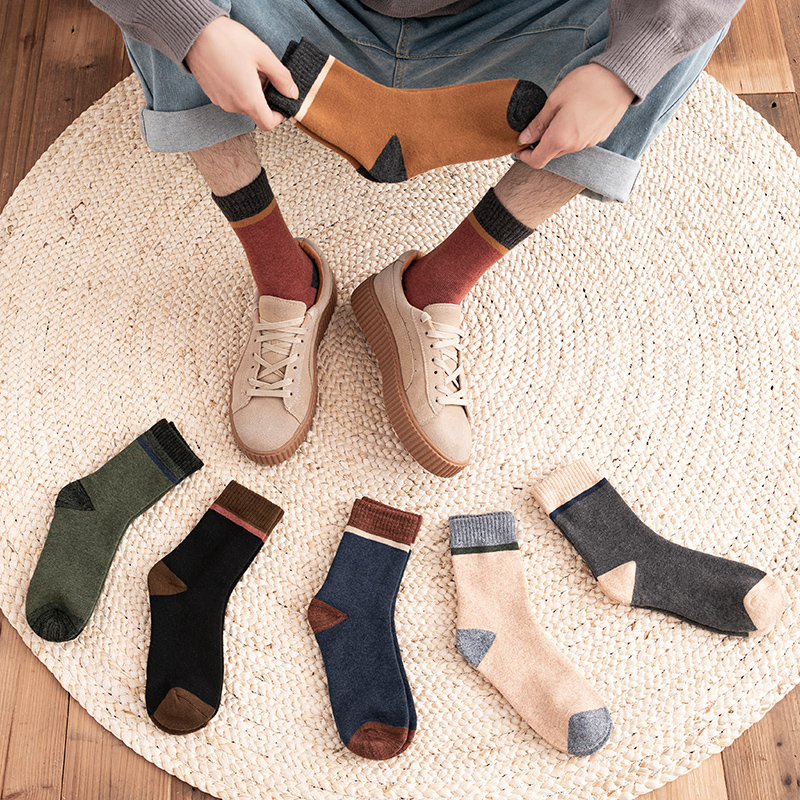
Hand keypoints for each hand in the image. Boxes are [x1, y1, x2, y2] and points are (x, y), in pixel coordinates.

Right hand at [185, 17, 297, 130]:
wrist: (194, 32)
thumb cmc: (227, 40)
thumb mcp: (262, 54)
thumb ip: (281, 77)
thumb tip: (292, 92)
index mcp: (248, 100)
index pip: (268, 124)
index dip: (279, 116)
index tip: (281, 103)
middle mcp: (233, 106)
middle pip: (256, 112)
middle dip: (264, 97)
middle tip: (264, 74)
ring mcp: (220, 101)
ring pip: (243, 104)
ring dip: (251, 91)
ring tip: (248, 67)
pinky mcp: (212, 94)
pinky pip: (231, 97)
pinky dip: (238, 88)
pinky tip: (236, 68)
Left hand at [516, 63, 634, 168]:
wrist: (621, 78)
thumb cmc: (586, 85)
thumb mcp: (554, 100)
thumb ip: (537, 124)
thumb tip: (524, 139)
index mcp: (560, 139)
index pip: (537, 161)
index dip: (525, 157)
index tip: (520, 146)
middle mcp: (574, 146)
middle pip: (550, 154)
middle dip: (540, 145)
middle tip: (536, 126)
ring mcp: (588, 143)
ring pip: (565, 147)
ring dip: (557, 138)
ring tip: (558, 115)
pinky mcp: (599, 137)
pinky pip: (579, 140)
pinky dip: (571, 133)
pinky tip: (574, 114)